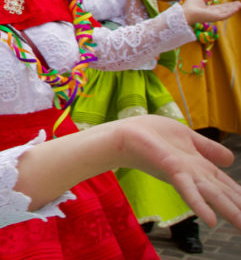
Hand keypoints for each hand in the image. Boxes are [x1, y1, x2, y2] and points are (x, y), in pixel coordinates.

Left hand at [113, 116, 240, 228]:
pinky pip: (187, 188)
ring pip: (212, 195)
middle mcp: (194, 174)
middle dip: (240, 210)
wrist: (125, 134)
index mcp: (200, 167)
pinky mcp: (171, 169)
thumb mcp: (188, 138)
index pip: (226, 185)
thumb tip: (231, 159)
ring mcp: (183, 174)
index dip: (240, 197)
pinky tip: (212, 220)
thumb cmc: (151, 134)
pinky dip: (199, 204)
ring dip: (230, 211)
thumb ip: (208, 149)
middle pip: (223, 194)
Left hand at [181, 0, 240, 24]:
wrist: (185, 13)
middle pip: (225, 10)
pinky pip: (226, 15)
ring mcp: (214, 16)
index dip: (227, 5)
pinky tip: (237, 8)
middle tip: (239, 3)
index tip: (234, 2)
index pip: (220, 7)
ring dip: (233, 9)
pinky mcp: (215, 17)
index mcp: (209, 10)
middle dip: (232, 7)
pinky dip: (232, 11)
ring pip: (226, 12)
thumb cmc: (189, 7)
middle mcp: (212, 14)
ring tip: (239, 5)